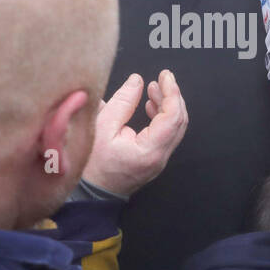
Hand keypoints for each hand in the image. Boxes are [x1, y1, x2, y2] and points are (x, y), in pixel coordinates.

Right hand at [82, 70, 188, 196]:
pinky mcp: (154, 160)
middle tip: (162, 79)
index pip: (173, 117)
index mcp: (150, 151)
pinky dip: (162, 118)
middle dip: (172, 97)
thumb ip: (123, 102)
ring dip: (168, 106)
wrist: (90, 192)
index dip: (172, 93)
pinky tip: (151, 106)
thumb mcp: (103, 126)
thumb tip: (137, 81)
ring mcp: (159, 160)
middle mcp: (160, 158)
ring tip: (153, 89)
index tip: (165, 76)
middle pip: (179, 122)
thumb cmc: (91, 163)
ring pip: (174, 128)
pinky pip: (166, 135)